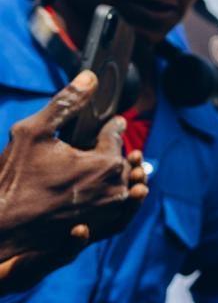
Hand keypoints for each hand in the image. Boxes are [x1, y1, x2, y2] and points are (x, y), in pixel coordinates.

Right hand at [0, 71, 147, 270]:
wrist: (2, 225)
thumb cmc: (14, 178)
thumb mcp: (33, 132)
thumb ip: (65, 103)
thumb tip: (90, 76)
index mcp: (105, 164)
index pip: (116, 135)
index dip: (112, 125)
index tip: (114, 120)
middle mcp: (114, 189)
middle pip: (121, 160)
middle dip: (113, 148)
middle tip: (107, 138)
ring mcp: (109, 210)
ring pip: (120, 182)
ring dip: (116, 170)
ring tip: (104, 160)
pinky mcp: (101, 225)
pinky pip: (117, 205)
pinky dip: (114, 193)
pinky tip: (99, 185)